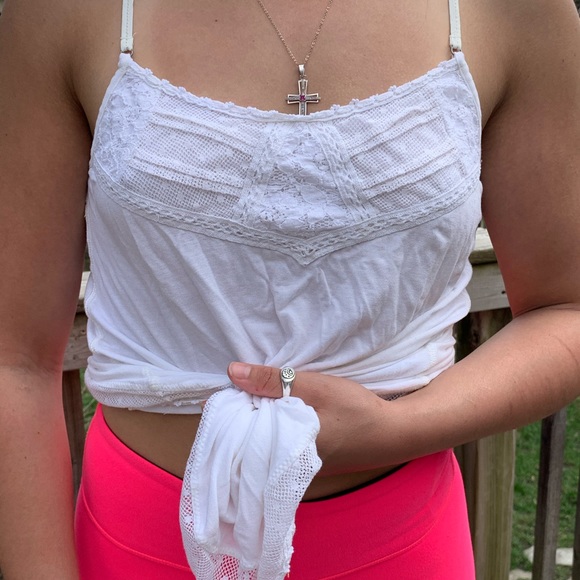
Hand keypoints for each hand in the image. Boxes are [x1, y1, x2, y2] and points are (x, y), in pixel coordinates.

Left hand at [227, 362, 390, 475]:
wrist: (392, 432)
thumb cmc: (354, 410)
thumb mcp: (313, 387)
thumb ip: (272, 381)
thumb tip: (232, 371)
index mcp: (282, 452)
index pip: (241, 433)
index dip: (234, 408)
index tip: (233, 389)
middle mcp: (285, 466)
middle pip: (250, 439)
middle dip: (244, 415)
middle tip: (244, 388)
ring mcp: (297, 467)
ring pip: (265, 441)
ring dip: (260, 420)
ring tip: (258, 396)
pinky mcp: (307, 462)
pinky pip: (279, 444)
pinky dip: (275, 427)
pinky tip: (278, 411)